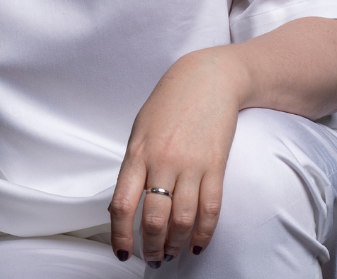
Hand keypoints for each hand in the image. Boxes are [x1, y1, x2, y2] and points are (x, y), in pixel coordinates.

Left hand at [109, 47, 244, 266]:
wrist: (207, 78)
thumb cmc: (170, 102)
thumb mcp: (141, 129)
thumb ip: (133, 166)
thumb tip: (124, 204)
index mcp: (138, 152)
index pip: (122, 204)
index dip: (120, 236)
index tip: (122, 252)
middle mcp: (162, 161)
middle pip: (154, 219)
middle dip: (152, 247)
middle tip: (152, 257)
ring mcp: (191, 164)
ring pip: (182, 219)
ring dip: (175, 244)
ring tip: (172, 253)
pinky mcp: (215, 166)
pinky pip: (210, 209)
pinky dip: (204, 232)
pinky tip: (196, 242)